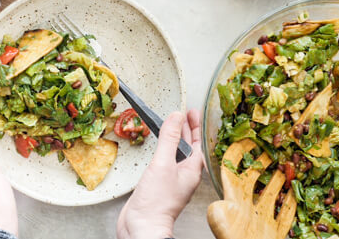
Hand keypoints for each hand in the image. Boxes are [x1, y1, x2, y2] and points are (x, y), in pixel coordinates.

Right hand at [117, 110, 204, 238]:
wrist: (142, 227)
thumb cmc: (157, 203)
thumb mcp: (164, 164)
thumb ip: (169, 138)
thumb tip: (176, 116)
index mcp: (191, 171)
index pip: (197, 143)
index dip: (194, 126)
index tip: (192, 112)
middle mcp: (183, 176)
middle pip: (188, 148)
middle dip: (186, 130)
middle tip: (184, 115)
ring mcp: (171, 182)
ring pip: (176, 155)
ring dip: (174, 139)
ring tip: (172, 126)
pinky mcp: (158, 186)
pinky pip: (164, 162)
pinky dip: (163, 151)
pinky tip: (158, 149)